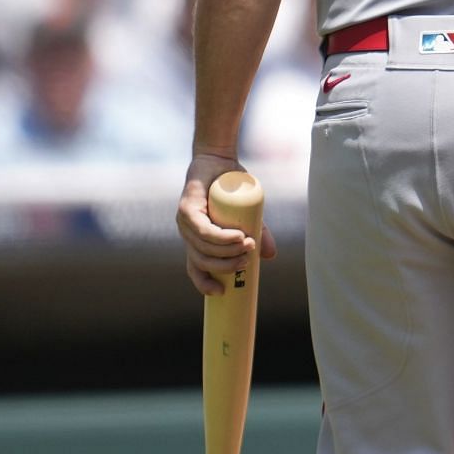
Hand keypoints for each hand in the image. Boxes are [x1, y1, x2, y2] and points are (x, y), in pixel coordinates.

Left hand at [177, 150, 276, 297]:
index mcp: (197, 241)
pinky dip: (220, 236)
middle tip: (247, 261)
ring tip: (248, 245)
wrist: (219, 160)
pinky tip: (236, 237)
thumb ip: (258, 234)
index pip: (195, 268)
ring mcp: (184, 222)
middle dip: (224, 266)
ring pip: (203, 247)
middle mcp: (187, 234)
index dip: (204, 284)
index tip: (220, 293)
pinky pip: (203, 229)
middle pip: (200, 261)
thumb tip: (269, 256)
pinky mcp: (186, 208)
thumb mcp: (248, 215)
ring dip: (227, 251)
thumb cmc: (232, 187)